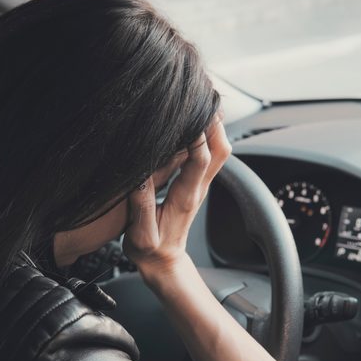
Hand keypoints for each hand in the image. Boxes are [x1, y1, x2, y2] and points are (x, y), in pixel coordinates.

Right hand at [122, 118, 230, 285]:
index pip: (199, 160)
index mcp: (185, 197)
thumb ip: (140, 204)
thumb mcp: (140, 233)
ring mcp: (200, 185)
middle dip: (215, 123)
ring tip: (202, 102)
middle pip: (220, 150)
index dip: (197, 135)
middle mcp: (198, 188)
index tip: (189, 112)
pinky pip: (210, 155)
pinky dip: (208, 135)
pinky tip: (196, 122)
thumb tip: (140, 175)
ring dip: (215, 126)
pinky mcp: (196, 184)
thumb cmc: (150, 249)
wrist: (164, 263)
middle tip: (204, 98)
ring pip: (219, 150)